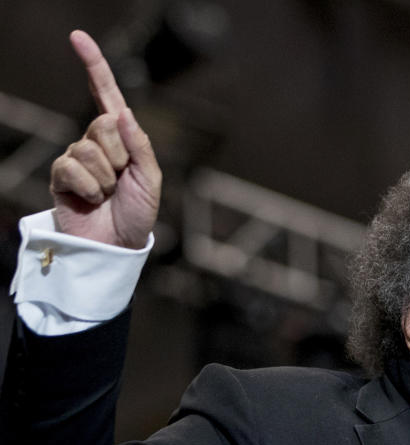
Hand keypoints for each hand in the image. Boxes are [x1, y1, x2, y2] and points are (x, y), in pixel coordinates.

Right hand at [49, 30, 161, 248]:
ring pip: (89, 149)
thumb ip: (141, 146)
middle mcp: (98, 142)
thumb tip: (124, 114)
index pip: (107, 96)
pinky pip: (72, 168)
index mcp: (123, 138)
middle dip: (119, 155)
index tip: (77, 37)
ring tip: (108, 195)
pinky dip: (88, 188)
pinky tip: (91, 200)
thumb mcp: (151, 180)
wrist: (118, 245)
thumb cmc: (138, 214)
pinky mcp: (61, 176)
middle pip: (104, 125)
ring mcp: (77, 158)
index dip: (94, 66)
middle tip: (121, 180)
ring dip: (105, 178)